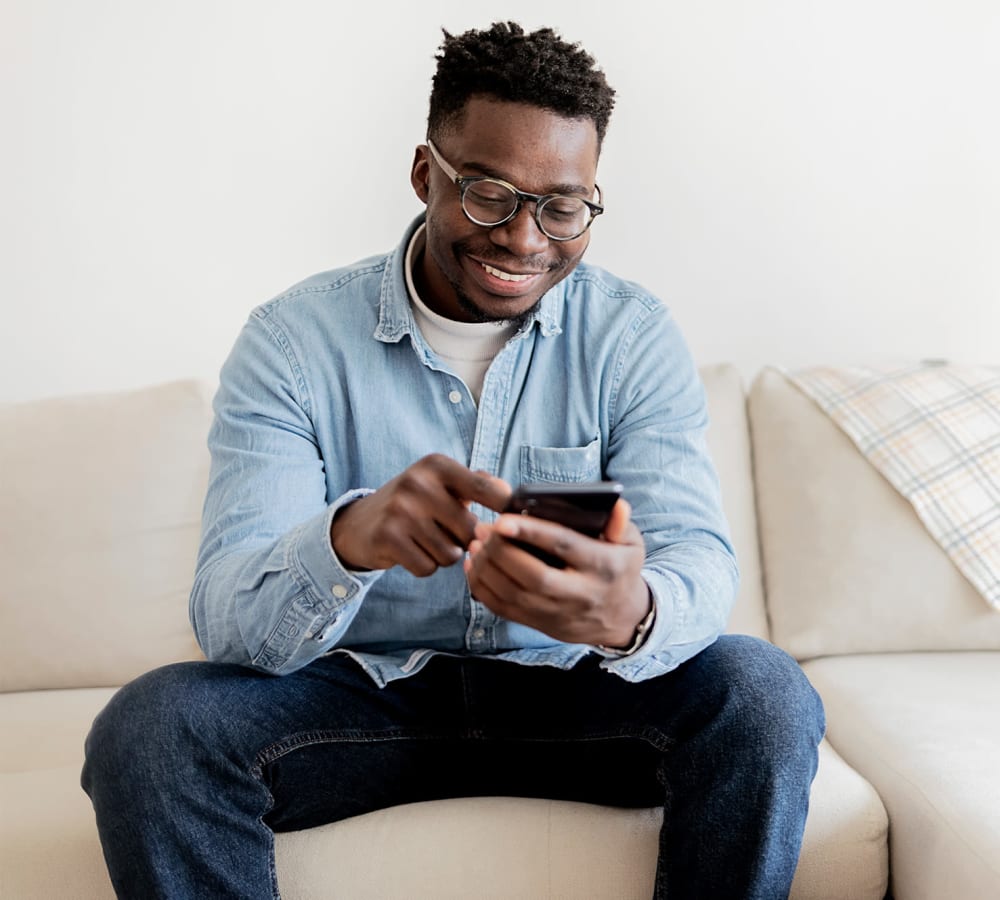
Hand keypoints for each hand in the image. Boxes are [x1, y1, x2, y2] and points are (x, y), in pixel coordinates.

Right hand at [329, 454, 510, 575]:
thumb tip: (511, 494)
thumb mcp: (441, 483)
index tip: (510, 521)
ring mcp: (401, 510)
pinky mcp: (388, 537)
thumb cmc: (414, 503)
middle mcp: (418, 483)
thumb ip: (477, 484)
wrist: (359, 523)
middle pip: (470, 531)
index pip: (487, 489)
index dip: (505, 510)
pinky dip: (423, 566)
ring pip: (450, 554)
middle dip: (463, 541)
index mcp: (437, 465)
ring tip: (425, 540)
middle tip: (445, 533)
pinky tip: (410, 551)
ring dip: (443, 555)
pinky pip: (427, 567)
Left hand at [464, 498, 650, 647]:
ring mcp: (559, 613)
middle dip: (502, 551)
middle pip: (534, 576)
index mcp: (603, 566)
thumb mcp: (630, 544)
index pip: (564, 547)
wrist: (621, 617)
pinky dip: (484, 589)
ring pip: (514, 595)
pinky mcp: (541, 624)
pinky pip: (505, 610)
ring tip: (476, 543)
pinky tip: (475, 566)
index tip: (503, 519)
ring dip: (488, 568)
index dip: (532, 532)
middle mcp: (581, 594)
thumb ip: (619, 523)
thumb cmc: (619, 568)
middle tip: (483, 528)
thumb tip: (617, 505)